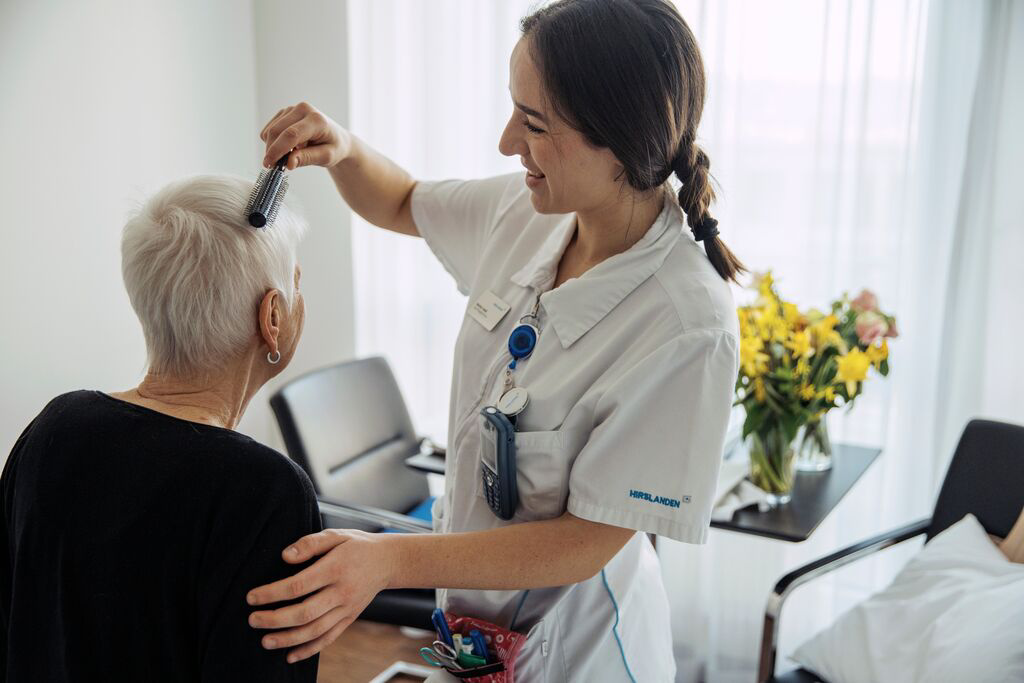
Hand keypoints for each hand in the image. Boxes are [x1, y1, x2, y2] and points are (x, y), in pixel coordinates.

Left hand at [246, 528, 395, 661]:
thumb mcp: (335, 534)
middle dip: (275, 620)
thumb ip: (310, 543)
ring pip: (315, 630)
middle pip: (304, 613)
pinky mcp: (349, 618)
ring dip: (287, 639)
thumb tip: (285, 557)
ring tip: (265, 641)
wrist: (387, 561)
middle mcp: (342, 592)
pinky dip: (309, 650)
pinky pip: (328, 638)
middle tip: (252, 620)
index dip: (272, 593)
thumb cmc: (357, 545)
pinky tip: (290, 656)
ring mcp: (347, 608)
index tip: (251, 597)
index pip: (298, 585)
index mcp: (335, 568)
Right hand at [260, 101, 352, 170]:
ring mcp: (292, 109)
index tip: (269, 164)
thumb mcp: (327, 157)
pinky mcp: (284, 112)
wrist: (337, 138)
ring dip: (274, 147)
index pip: (292, 134)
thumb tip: (289, 163)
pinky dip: (274, 142)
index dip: (278, 150)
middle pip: (276, 131)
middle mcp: (303, 109)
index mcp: (316, 120)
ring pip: (270, 130)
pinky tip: (288, 146)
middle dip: (272, 151)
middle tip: (276, 167)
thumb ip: (308, 158)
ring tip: (291, 154)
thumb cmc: (334, 147)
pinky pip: (269, 130)